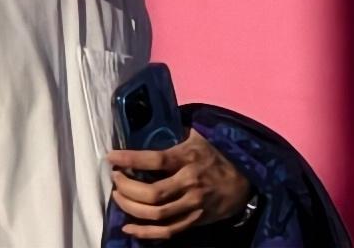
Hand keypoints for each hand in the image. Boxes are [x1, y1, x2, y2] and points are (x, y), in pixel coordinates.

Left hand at [109, 130, 252, 238]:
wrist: (242, 183)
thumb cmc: (216, 156)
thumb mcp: (201, 137)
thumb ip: (178, 133)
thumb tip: (153, 121)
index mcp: (190, 157)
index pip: (156, 159)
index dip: (131, 159)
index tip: (111, 157)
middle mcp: (190, 182)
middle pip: (152, 193)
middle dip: (126, 188)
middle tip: (115, 179)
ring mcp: (192, 204)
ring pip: (155, 214)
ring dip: (131, 208)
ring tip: (118, 197)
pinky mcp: (193, 221)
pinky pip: (165, 232)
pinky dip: (144, 233)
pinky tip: (129, 227)